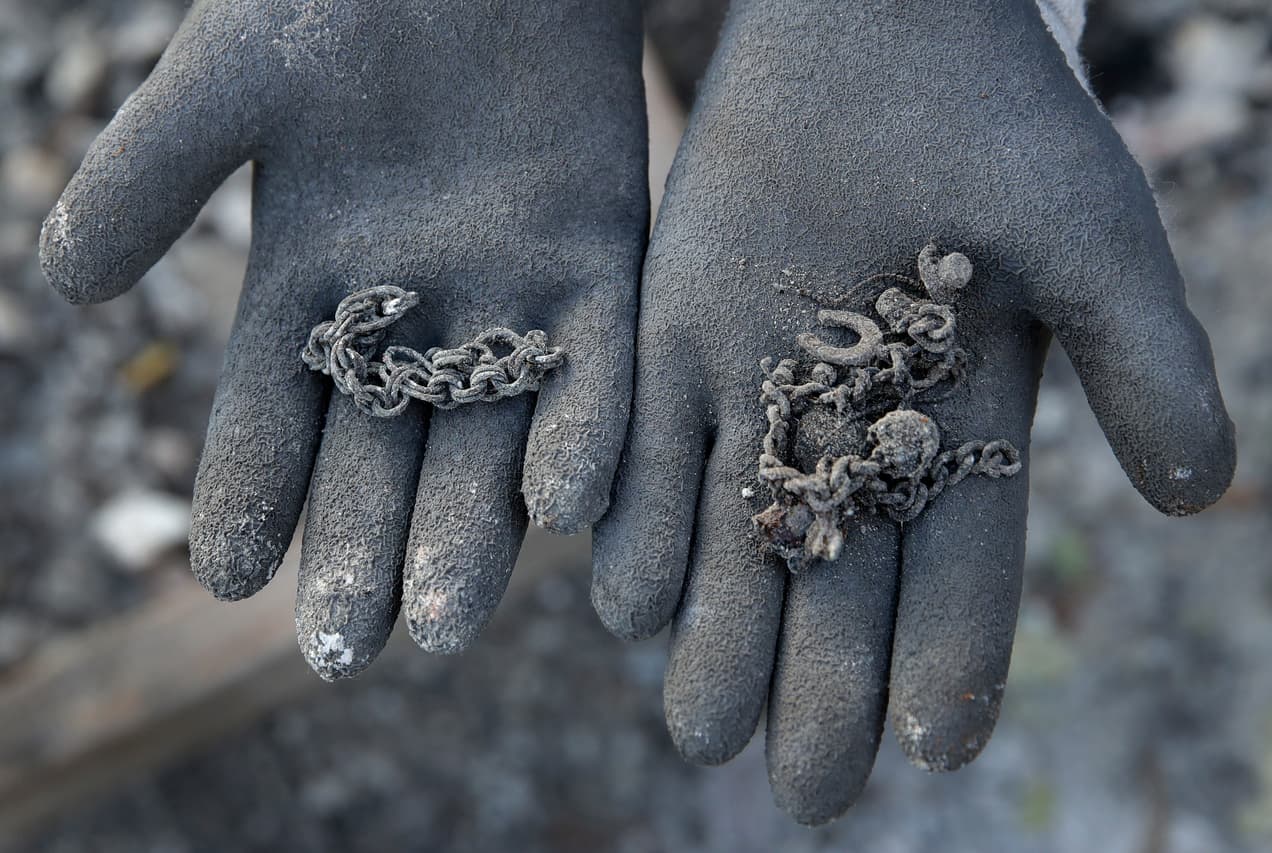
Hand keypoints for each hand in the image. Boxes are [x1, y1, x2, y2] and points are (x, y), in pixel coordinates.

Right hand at [41, 0, 647, 676]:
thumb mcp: (234, 78)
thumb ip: (157, 171)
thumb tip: (65, 283)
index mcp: (307, 286)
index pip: (270, 419)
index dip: (247, 497)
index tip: (228, 580)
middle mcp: (408, 318)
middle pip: (381, 461)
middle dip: (364, 551)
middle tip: (351, 651)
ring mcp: (505, 301)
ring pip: (485, 442)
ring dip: (471, 533)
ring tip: (446, 625)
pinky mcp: (594, 271)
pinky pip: (592, 372)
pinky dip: (579, 438)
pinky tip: (561, 511)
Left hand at [592, 0, 1234, 823]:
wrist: (874, 30)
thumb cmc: (999, 118)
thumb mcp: (1087, 238)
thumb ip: (1142, 357)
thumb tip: (1199, 494)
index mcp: (961, 423)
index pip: (959, 567)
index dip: (951, 658)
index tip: (935, 751)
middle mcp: (855, 428)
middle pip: (841, 579)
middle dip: (825, 681)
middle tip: (807, 788)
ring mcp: (760, 388)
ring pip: (737, 537)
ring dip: (718, 632)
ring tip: (699, 727)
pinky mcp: (677, 343)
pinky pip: (653, 451)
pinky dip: (641, 523)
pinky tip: (627, 601)